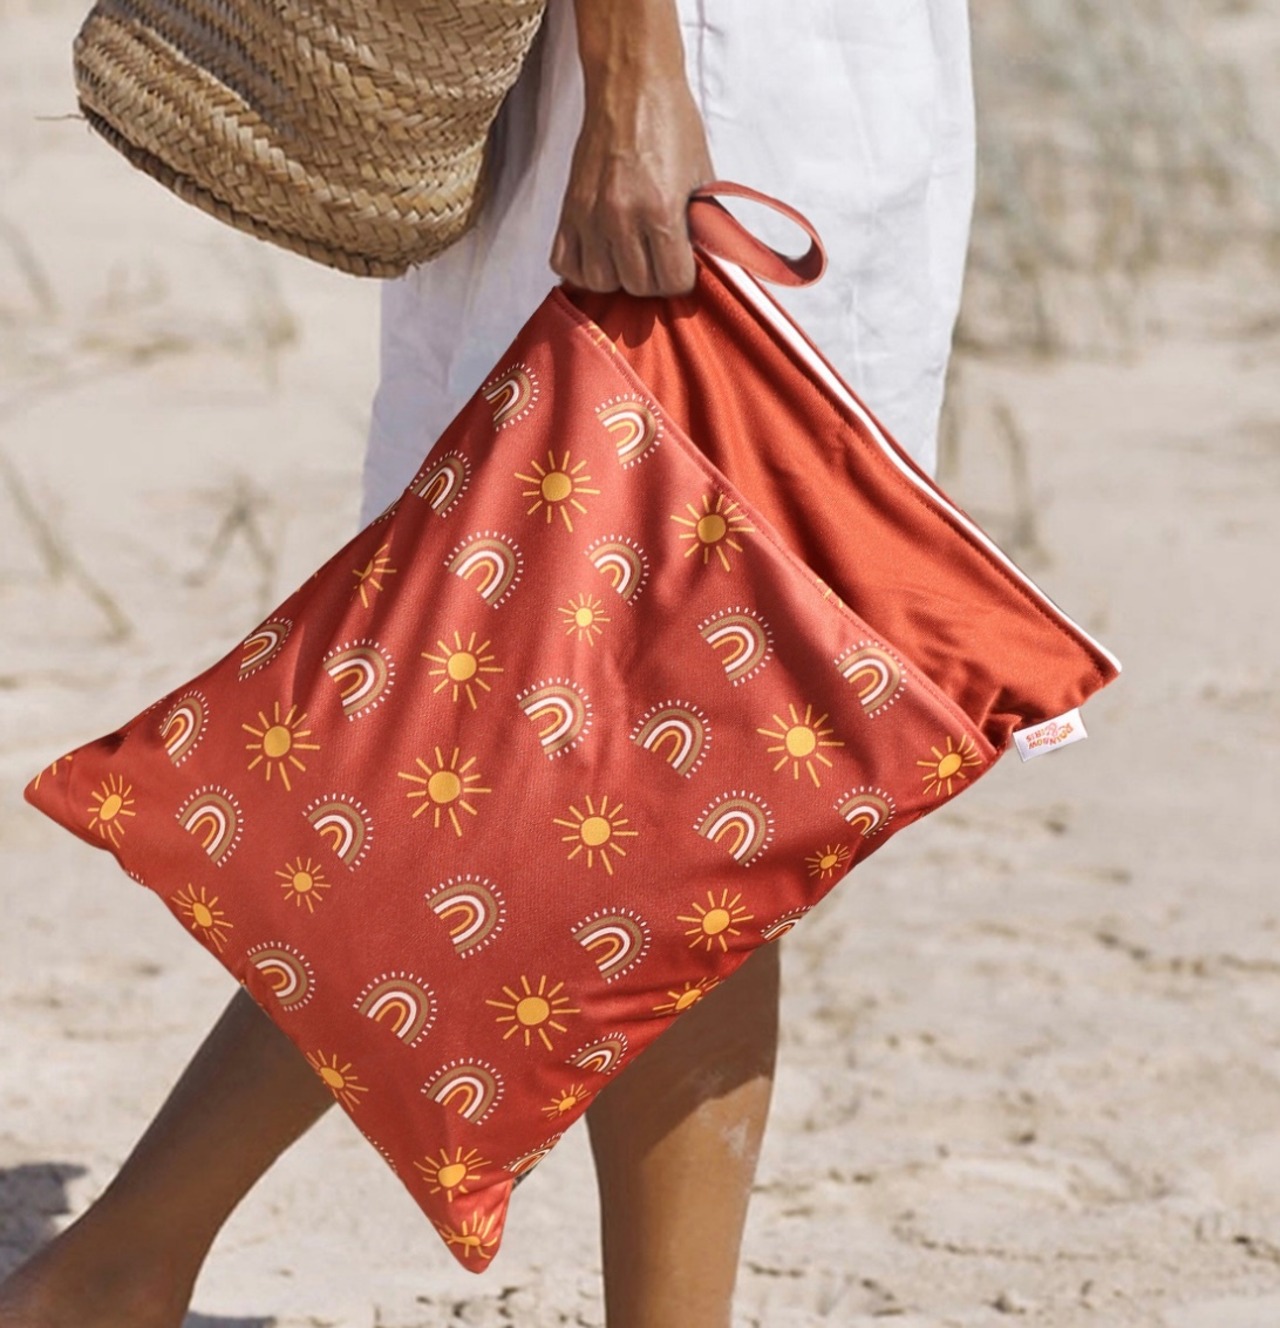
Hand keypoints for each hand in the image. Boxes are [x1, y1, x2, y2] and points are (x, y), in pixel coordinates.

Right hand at [551, 0, 713, 297]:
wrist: (630, 86)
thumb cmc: (671, 125)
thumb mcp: (700, 176)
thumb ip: (697, 224)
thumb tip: (698, 262)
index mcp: (660, 209)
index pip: (672, 281)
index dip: (682, 278)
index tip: (683, 265)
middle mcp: (621, 217)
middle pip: (637, 286)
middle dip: (653, 280)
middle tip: (658, 259)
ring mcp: (590, 214)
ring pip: (600, 282)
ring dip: (617, 278)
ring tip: (628, 259)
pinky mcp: (568, 208)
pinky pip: (564, 264)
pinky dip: (581, 269)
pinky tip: (599, 256)